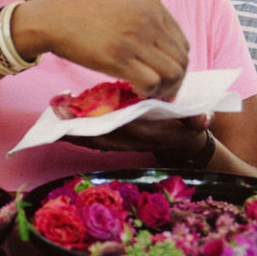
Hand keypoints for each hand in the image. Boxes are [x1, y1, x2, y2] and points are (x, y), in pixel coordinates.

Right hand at [31, 0, 189, 100]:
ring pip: (172, 74)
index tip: (162, 79)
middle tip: (157, 93)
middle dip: (174, 83)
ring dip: (163, 90)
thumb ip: (146, 25)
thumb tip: (161, 55)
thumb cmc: (84, 17)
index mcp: (155, 8)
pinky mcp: (118, 57)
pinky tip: (134, 91)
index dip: (177, 67)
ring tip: (146, 93)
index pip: (183, 46)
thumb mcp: (123, 10)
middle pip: (182, 62)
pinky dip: (147, 93)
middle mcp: (150, 22)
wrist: (54, 18)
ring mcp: (135, 39)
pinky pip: (151, 83)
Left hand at [64, 113, 211, 154]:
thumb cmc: (186, 127)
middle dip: (78, 127)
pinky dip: (75, 135)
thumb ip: (198, 119)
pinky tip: (57, 128)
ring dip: (71, 131)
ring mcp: (121, 142)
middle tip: (58, 111)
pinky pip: (91, 140)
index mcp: (146, 134)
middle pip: (99, 135)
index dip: (103, 123)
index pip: (122, 128)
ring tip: (53, 116)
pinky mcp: (113, 140)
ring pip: (91, 139)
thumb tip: (203, 119)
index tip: (82, 115)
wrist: (183, 144)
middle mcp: (130, 141)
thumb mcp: (195, 123)